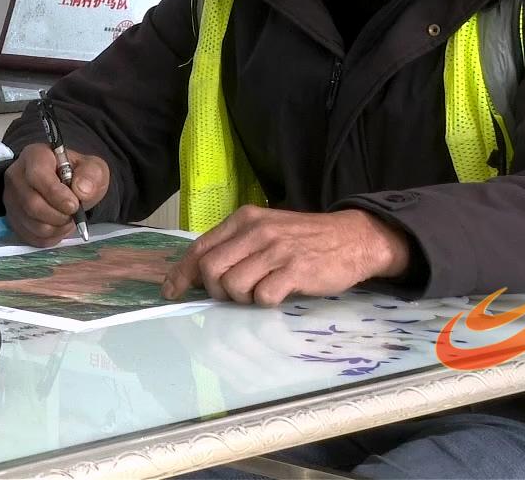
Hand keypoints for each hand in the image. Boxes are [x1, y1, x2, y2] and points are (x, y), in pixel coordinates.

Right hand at [4, 142, 108, 247]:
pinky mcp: (13, 219)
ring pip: (32, 224)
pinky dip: (51, 237)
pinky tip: (59, 226)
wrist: (67, 186)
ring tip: (68, 219)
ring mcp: (11, 199)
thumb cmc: (77, 174)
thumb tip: (81, 190)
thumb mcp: (93, 167)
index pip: (37, 176)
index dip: (56, 195)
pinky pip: (31, 237)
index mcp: (34, 156)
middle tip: (74, 214)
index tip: (74, 205)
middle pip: (32, 204)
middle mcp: (16, 176)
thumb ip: (92, 174)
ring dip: (57, 228)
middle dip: (59, 216)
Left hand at [162, 207, 410, 304]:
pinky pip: (263, 296)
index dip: (181, 273)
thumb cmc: (305, 239)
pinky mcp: (296, 270)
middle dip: (214, 291)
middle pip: (210, 270)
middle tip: (232, 296)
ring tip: (259, 293)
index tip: (171, 291)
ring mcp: (276, 250)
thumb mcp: (265, 231)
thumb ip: (236, 247)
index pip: (200, 248)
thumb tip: (198, 275)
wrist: (353, 238)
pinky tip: (278, 295)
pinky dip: (265, 303)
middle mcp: (256, 231)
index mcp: (244, 220)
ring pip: (233, 285)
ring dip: (241, 299)